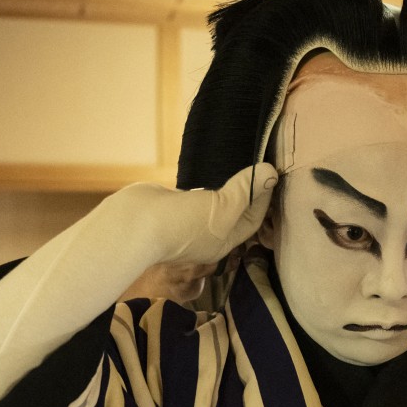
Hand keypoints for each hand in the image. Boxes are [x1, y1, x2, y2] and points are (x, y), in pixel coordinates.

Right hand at [155, 163, 277, 265]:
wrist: (135, 224)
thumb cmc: (184, 223)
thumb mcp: (223, 208)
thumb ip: (246, 190)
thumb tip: (271, 172)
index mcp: (224, 242)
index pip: (252, 219)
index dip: (264, 198)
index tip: (270, 173)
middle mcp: (208, 234)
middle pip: (235, 211)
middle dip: (248, 191)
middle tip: (258, 166)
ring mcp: (189, 220)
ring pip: (215, 201)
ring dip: (227, 185)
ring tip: (238, 164)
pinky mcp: (174, 205)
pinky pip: (196, 193)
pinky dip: (205, 181)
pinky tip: (211, 167)